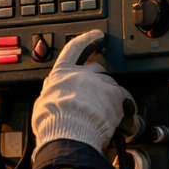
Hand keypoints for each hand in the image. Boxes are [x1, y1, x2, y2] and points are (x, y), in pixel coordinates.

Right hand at [31, 30, 137, 154]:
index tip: (96, 35)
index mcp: (62, 73)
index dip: (86, 40)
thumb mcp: (42, 103)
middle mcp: (82, 74)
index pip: (74, 49)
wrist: (69, 132)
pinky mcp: (117, 95)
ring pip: (112, 87)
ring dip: (112, 101)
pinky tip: (123, 123)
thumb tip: (51, 91)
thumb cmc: (53, 121)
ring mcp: (101, 83)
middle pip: (97, 70)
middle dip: (99, 82)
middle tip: (99, 99)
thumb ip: (50, 92)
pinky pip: (127, 101)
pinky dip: (127, 111)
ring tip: (109, 119)